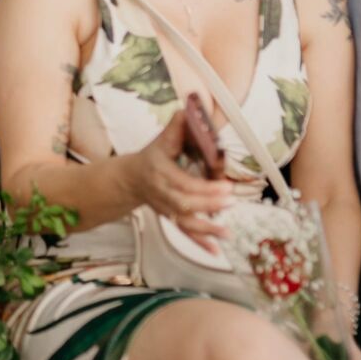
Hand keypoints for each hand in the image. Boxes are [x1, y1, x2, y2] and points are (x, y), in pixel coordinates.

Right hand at [124, 110, 232, 253]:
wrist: (130, 179)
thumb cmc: (152, 156)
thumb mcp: (162, 140)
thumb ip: (176, 126)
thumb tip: (189, 108)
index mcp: (160, 172)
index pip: (183, 183)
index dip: (204, 187)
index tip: (225, 186)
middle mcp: (161, 193)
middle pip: (184, 204)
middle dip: (208, 205)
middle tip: (230, 202)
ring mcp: (165, 208)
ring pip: (184, 223)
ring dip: (206, 230)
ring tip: (227, 233)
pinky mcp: (170, 218)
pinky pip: (185, 233)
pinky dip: (200, 243)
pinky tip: (216, 251)